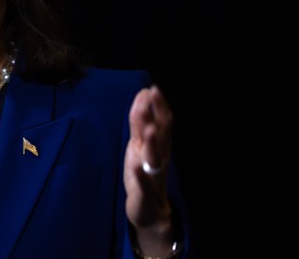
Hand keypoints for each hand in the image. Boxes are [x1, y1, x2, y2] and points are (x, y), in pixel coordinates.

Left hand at [124, 85, 176, 256]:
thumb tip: (143, 94)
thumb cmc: (144, 172)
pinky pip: (143, 184)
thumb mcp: (139, 144)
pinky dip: (140, 175)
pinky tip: (135, 166)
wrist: (149, 210)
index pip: (162, 123)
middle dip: (159, 116)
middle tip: (154, 97)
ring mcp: (153, 176)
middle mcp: (159, 158)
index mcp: (159, 146)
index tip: (153, 89)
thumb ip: (139, 121)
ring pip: (155, 158)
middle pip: (162, 135)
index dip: (159, 106)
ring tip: (149, 128)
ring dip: (153, 143)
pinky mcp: (144, 193)